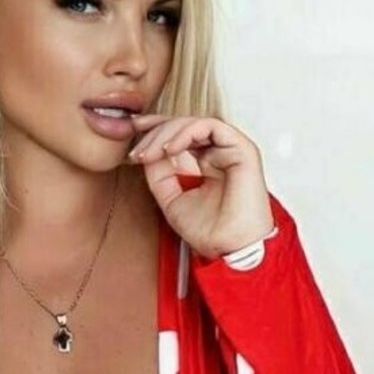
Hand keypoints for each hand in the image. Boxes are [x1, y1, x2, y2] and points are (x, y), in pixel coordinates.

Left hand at [126, 112, 274, 258]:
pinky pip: (211, 126)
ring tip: (149, 154)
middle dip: (155, 131)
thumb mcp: (170, 199)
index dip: (155, 129)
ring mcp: (231, 150)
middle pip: (184, 125)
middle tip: (136, 150)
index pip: (180, 135)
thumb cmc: (209, 232)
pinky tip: (169, 149)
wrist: (228, 250)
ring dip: (166, 133)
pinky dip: (186, 133)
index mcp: (207, 163)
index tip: (131, 131)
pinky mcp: (242, 149)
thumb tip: (146, 151)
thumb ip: (159, 174)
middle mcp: (220, 153)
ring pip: (194, 123)